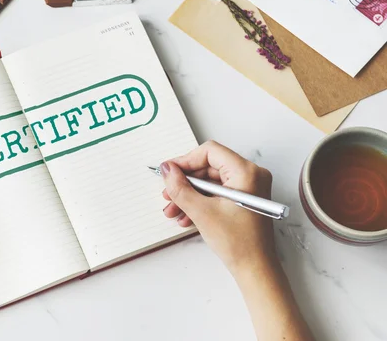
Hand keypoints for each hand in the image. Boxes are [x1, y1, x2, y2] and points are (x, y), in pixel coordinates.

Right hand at [161, 141, 314, 339]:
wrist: (255, 270)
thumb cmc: (239, 243)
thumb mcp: (202, 212)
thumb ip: (180, 188)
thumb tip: (167, 170)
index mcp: (246, 172)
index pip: (209, 152)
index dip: (185, 161)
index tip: (169, 172)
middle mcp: (251, 176)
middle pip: (208, 167)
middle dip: (185, 183)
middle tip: (168, 194)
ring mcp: (248, 188)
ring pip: (210, 182)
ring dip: (189, 195)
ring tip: (173, 210)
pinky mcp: (243, 200)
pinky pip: (217, 193)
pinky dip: (200, 202)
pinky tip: (186, 216)